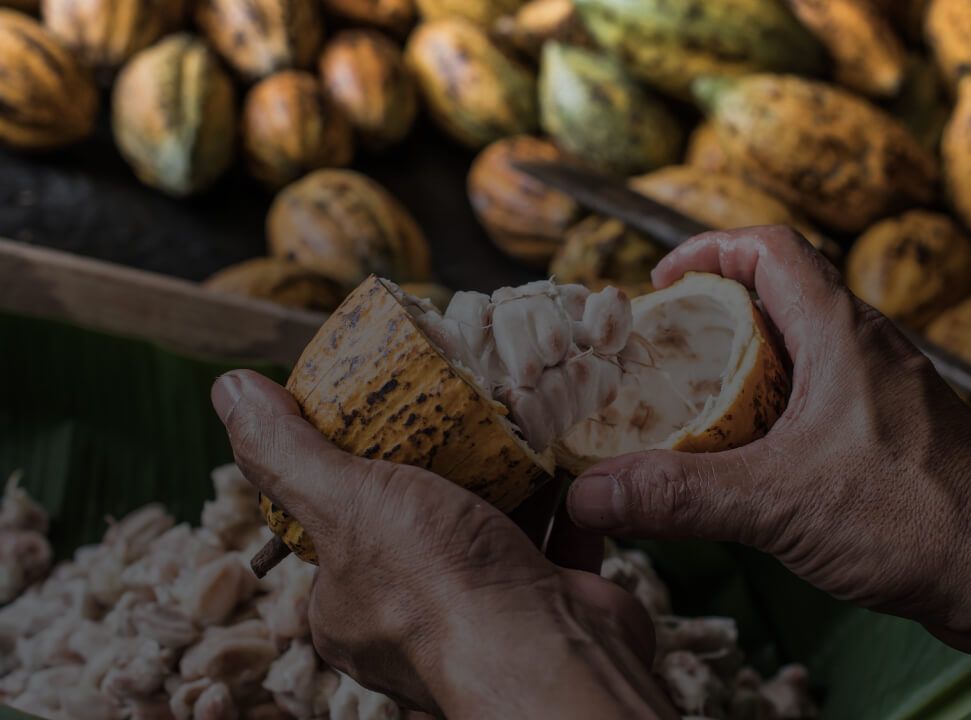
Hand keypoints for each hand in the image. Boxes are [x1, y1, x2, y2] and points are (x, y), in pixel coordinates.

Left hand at [212, 371, 674, 718]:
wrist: (554, 655)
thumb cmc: (437, 588)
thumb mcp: (345, 503)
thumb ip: (287, 453)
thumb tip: (231, 391)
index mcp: (345, 608)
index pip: (332, 529)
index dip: (348, 469)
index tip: (373, 417)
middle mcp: (411, 619)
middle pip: (415, 522)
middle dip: (435, 467)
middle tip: (448, 409)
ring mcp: (485, 612)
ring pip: (487, 528)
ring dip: (500, 477)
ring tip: (506, 420)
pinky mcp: (548, 600)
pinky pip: (549, 536)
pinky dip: (556, 497)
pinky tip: (558, 456)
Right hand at [566, 226, 970, 637]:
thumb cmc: (924, 518)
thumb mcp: (779, 502)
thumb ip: (681, 495)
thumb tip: (594, 490)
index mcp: (841, 332)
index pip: (770, 247)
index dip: (708, 252)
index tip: (661, 286)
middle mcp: (866, 348)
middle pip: (778, 297)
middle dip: (712, 320)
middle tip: (662, 359)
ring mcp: (882, 392)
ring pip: (798, 354)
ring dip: (742, 373)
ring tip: (691, 414)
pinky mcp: (891, 436)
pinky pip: (819, 401)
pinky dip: (774, 417)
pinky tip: (749, 465)